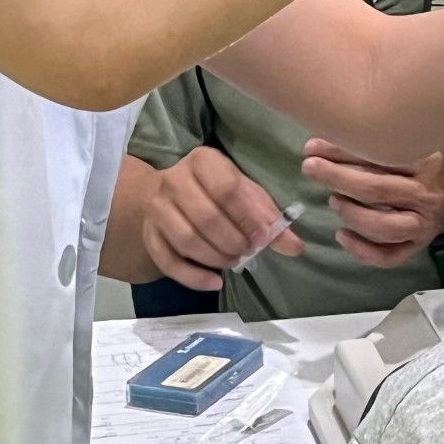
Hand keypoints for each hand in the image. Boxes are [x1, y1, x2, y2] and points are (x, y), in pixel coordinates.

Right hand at [137, 146, 301, 290]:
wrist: (167, 194)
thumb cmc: (214, 191)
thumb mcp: (244, 193)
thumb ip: (269, 217)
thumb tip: (294, 246)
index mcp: (203, 161)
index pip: (227, 189)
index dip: (248, 217)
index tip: (263, 237)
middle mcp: (174, 180)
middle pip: (206, 217)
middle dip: (233, 241)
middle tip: (249, 251)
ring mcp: (157, 208)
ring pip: (187, 240)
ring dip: (216, 257)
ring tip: (235, 262)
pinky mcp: (149, 234)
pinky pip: (168, 261)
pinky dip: (193, 277)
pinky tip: (215, 282)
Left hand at [301, 138, 443, 268]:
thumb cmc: (434, 163)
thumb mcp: (418, 142)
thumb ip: (386, 138)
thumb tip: (337, 128)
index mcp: (426, 162)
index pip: (380, 156)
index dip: (343, 151)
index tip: (314, 146)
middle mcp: (426, 194)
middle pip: (377, 189)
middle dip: (337, 178)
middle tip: (311, 168)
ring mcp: (423, 223)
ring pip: (383, 226)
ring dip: (352, 214)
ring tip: (333, 201)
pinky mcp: (419, 244)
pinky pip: (390, 255)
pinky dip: (363, 251)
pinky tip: (342, 235)